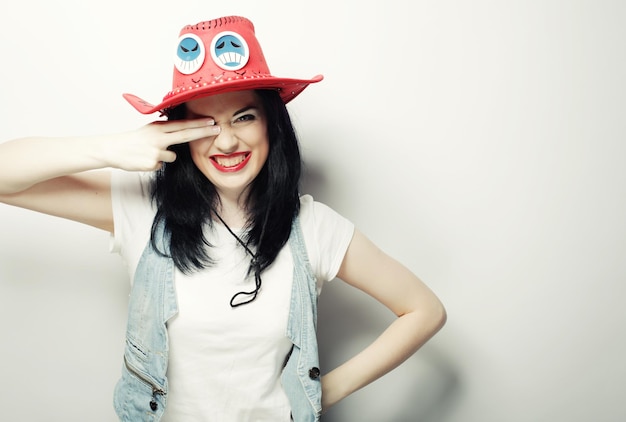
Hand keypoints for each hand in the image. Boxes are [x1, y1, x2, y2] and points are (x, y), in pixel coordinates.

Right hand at [102, 119, 219, 170]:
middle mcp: (159, 138)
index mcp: (158, 128)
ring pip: (173, 156)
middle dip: (203, 132)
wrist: (113, 150)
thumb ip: (165, 131)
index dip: (199, 124)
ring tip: (149, 153)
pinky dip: (155, 163)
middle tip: (218, 129)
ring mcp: (156, 151)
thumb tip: (182, 131)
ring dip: (165, 156)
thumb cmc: (134, 140)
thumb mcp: (149, 130)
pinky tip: (144, 160)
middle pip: (186, 135)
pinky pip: (162, 164)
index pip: (183, 125)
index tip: (212, 121)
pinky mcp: (153, 163)